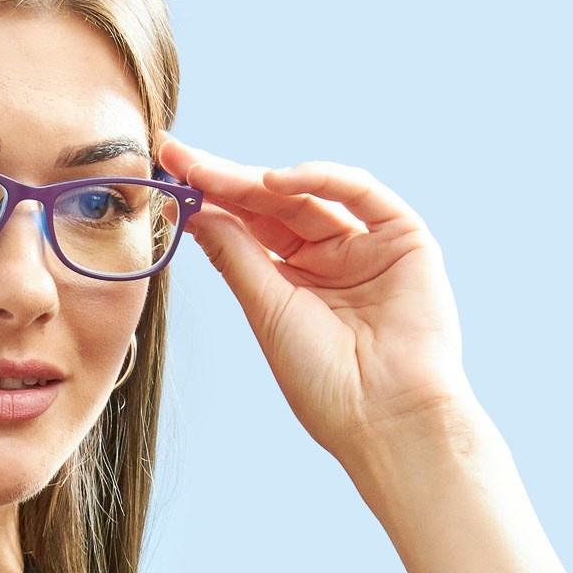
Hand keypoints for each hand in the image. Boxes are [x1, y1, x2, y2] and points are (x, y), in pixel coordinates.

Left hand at [162, 142, 470, 459]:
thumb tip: (194, 212)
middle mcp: (331, 259)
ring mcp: (367, 245)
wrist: (385, 416)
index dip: (209, 199)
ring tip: (210, 173)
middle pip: (272, 205)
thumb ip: (235, 255)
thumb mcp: (267, 311)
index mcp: (295, 283)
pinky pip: (361, 192)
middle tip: (177, 155)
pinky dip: (320, 178)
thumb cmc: (325, 381)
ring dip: (259, 179)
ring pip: (309, 194)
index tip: (167, 173)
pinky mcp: (405, 238)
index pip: (247, 228)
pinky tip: (275, 181)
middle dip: (224, 179)